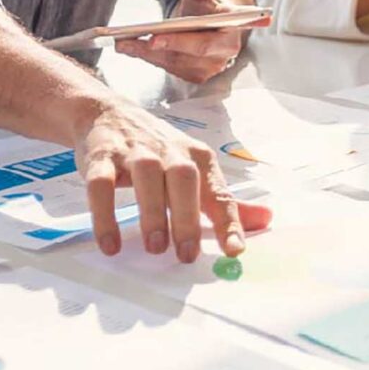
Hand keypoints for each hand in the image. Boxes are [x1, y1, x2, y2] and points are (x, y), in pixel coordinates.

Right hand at [76, 100, 271, 261]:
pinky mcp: (102, 157)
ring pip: (147, 177)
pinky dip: (105, 215)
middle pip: (184, 179)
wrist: (108, 114)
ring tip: (155, 248)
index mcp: (197, 157)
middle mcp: (169, 151)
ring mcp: (134, 152)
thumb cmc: (158, 151)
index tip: (235, 251)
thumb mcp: (194, 170)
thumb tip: (267, 219)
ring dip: (152, 214)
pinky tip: (110, 244)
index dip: (229, 221)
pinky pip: (101, 185)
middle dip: (187, 217)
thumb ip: (224, 200)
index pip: (218, 191)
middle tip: (186, 255)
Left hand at [113, 0, 255, 83]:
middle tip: (133, 42)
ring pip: (176, 63)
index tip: (154, 37)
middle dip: (162, 48)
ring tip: (122, 43)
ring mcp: (212, 68)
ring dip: (148, 54)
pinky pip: (171, 69)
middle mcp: (225, 53)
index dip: (179, 41)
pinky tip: (132, 48)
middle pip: (190, 54)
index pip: (206, 39)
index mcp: (232, 29)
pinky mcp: (198, 76)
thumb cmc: (206, 4)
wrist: (213, 23)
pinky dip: (151, 58)